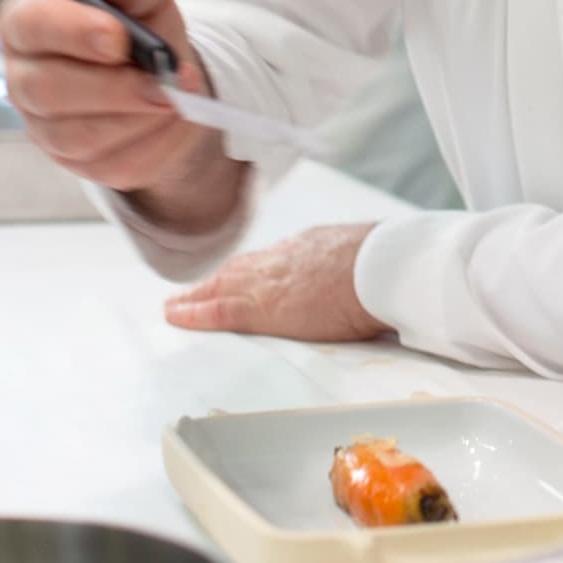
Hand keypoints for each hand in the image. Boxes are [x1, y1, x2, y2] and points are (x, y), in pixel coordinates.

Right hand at [0, 0, 234, 228]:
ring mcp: (43, 125)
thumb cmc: (142, 28)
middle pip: (45, 90)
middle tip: (162, 81)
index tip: (119, 38)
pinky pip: (106, 163)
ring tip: (175, 97)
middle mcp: (24, 76)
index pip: (29, 24)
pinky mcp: (75, 162)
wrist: (164, 78)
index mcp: (28, 21)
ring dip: (135, 117)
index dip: (71, 31)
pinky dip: (149, 142)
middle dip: (112, 87)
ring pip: (74, 135)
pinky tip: (171, 120)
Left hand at [163, 222, 385, 341]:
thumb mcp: (371, 255)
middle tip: (195, 289)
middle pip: (240, 268)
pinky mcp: (260, 308)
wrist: (381, 268)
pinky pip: (217, 310)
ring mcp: (268, 281)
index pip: (273, 258)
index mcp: (312, 246)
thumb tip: (375, 274)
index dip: (253, 267)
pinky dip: (193, 313)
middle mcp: (283, 258)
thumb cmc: (387, 263)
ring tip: (177, 304)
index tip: (242, 273)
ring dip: (197, 294)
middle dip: (217, 280)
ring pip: (221, 286)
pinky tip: (175, 316)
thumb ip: (361, 265)